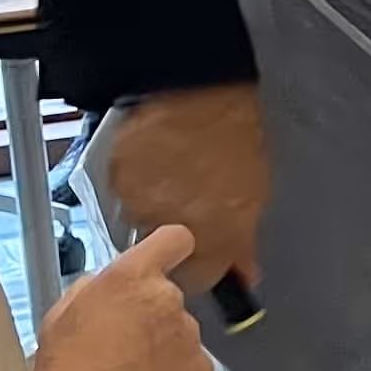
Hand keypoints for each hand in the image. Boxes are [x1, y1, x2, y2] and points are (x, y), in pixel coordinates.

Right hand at [30, 226, 212, 370]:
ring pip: (182, 334)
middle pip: (171, 297)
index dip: (172, 248)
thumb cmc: (63, 370)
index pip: (175, 238)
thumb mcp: (65, 311)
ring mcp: (190, 338)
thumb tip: (115, 286)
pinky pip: (192, 365)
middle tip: (123, 343)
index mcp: (132, 276)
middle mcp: (169, 300)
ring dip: (165, 347)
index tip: (169, 258)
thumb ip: (99, 286)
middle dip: (153, 313)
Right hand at [101, 85, 267, 293]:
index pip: (198, 281)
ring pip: (139, 225)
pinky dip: (135, 185)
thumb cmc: (232, 135)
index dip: (199, 268)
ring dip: (151, 211)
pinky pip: (122, 195)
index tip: (200, 257)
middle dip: (172, 240)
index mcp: (214, 237)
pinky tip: (153, 163)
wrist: (199, 88)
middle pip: (162, 257)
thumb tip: (245, 276)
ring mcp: (140, 204)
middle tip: (183, 208)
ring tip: (169, 178)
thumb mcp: (254, 193)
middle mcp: (175, 228)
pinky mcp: (116, 180)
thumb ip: (244, 243)